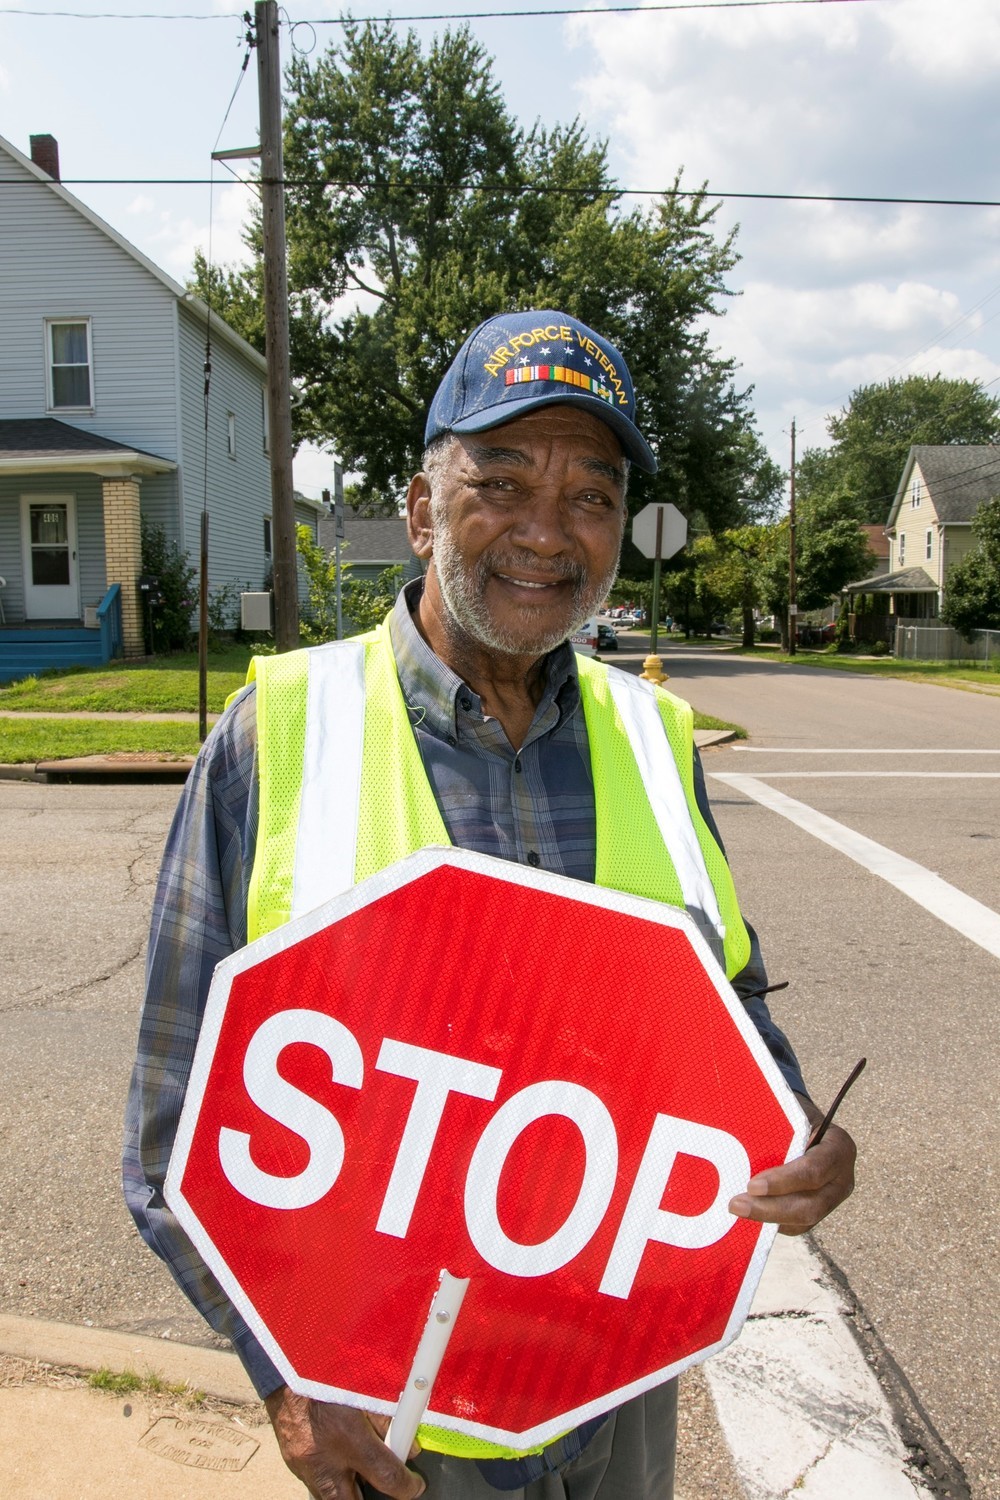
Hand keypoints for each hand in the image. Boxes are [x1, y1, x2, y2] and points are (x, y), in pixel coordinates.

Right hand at [265, 1385, 425, 1499]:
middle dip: (370, 1498)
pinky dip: (328, 1476)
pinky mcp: (292, 1462)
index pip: (385, 1476)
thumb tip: (409, 1445)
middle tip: (384, 1490)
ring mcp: (304, 1464)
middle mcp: (324, 1457)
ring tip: (358, 1472)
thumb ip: (388, 1419)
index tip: (413, 1486)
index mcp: (348, 1435)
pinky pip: (314, 1482)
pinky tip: (336, 1458)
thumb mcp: (365, 1388)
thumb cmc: (327, 1371)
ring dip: (347, 1491)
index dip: (406, 1487)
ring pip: (329, 1497)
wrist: (287, 1366)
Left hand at [728, 1118, 856, 1235]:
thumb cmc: (793, 1115)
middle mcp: (842, 1178)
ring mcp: (833, 1199)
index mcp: (839, 1147)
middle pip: (811, 1205)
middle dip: (771, 1209)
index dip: (783, 1181)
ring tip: (738, 1210)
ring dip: (768, 1219)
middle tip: (737, 1205)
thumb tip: (735, 1142)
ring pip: (804, 1221)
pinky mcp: (820, 1213)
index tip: (752, 1185)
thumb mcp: (790, 1114)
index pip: (813, 1170)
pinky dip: (771, 1223)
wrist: (808, 1125)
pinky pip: (797, 1226)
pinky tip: (747, 1217)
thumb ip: (776, 1129)